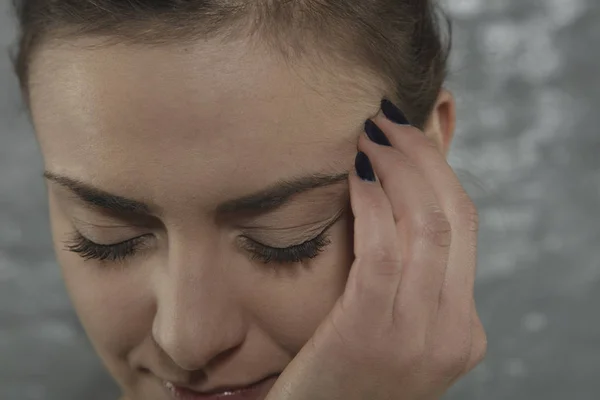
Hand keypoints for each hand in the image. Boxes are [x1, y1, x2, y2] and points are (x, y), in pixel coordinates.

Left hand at [264, 100, 486, 399]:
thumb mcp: (391, 331)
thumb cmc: (341, 377)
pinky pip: (383, 251)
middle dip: (422, 156)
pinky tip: (355, 174)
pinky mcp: (371, 334)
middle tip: (387, 119)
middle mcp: (452, 332)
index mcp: (462, 330)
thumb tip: (395, 206)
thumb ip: (407, 283)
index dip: (439, 171)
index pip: (464, 228)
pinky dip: (373, 204)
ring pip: (425, 226)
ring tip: (368, 134)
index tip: (410, 133)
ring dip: (397, 168)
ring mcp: (418, 337)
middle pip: (453, 217)